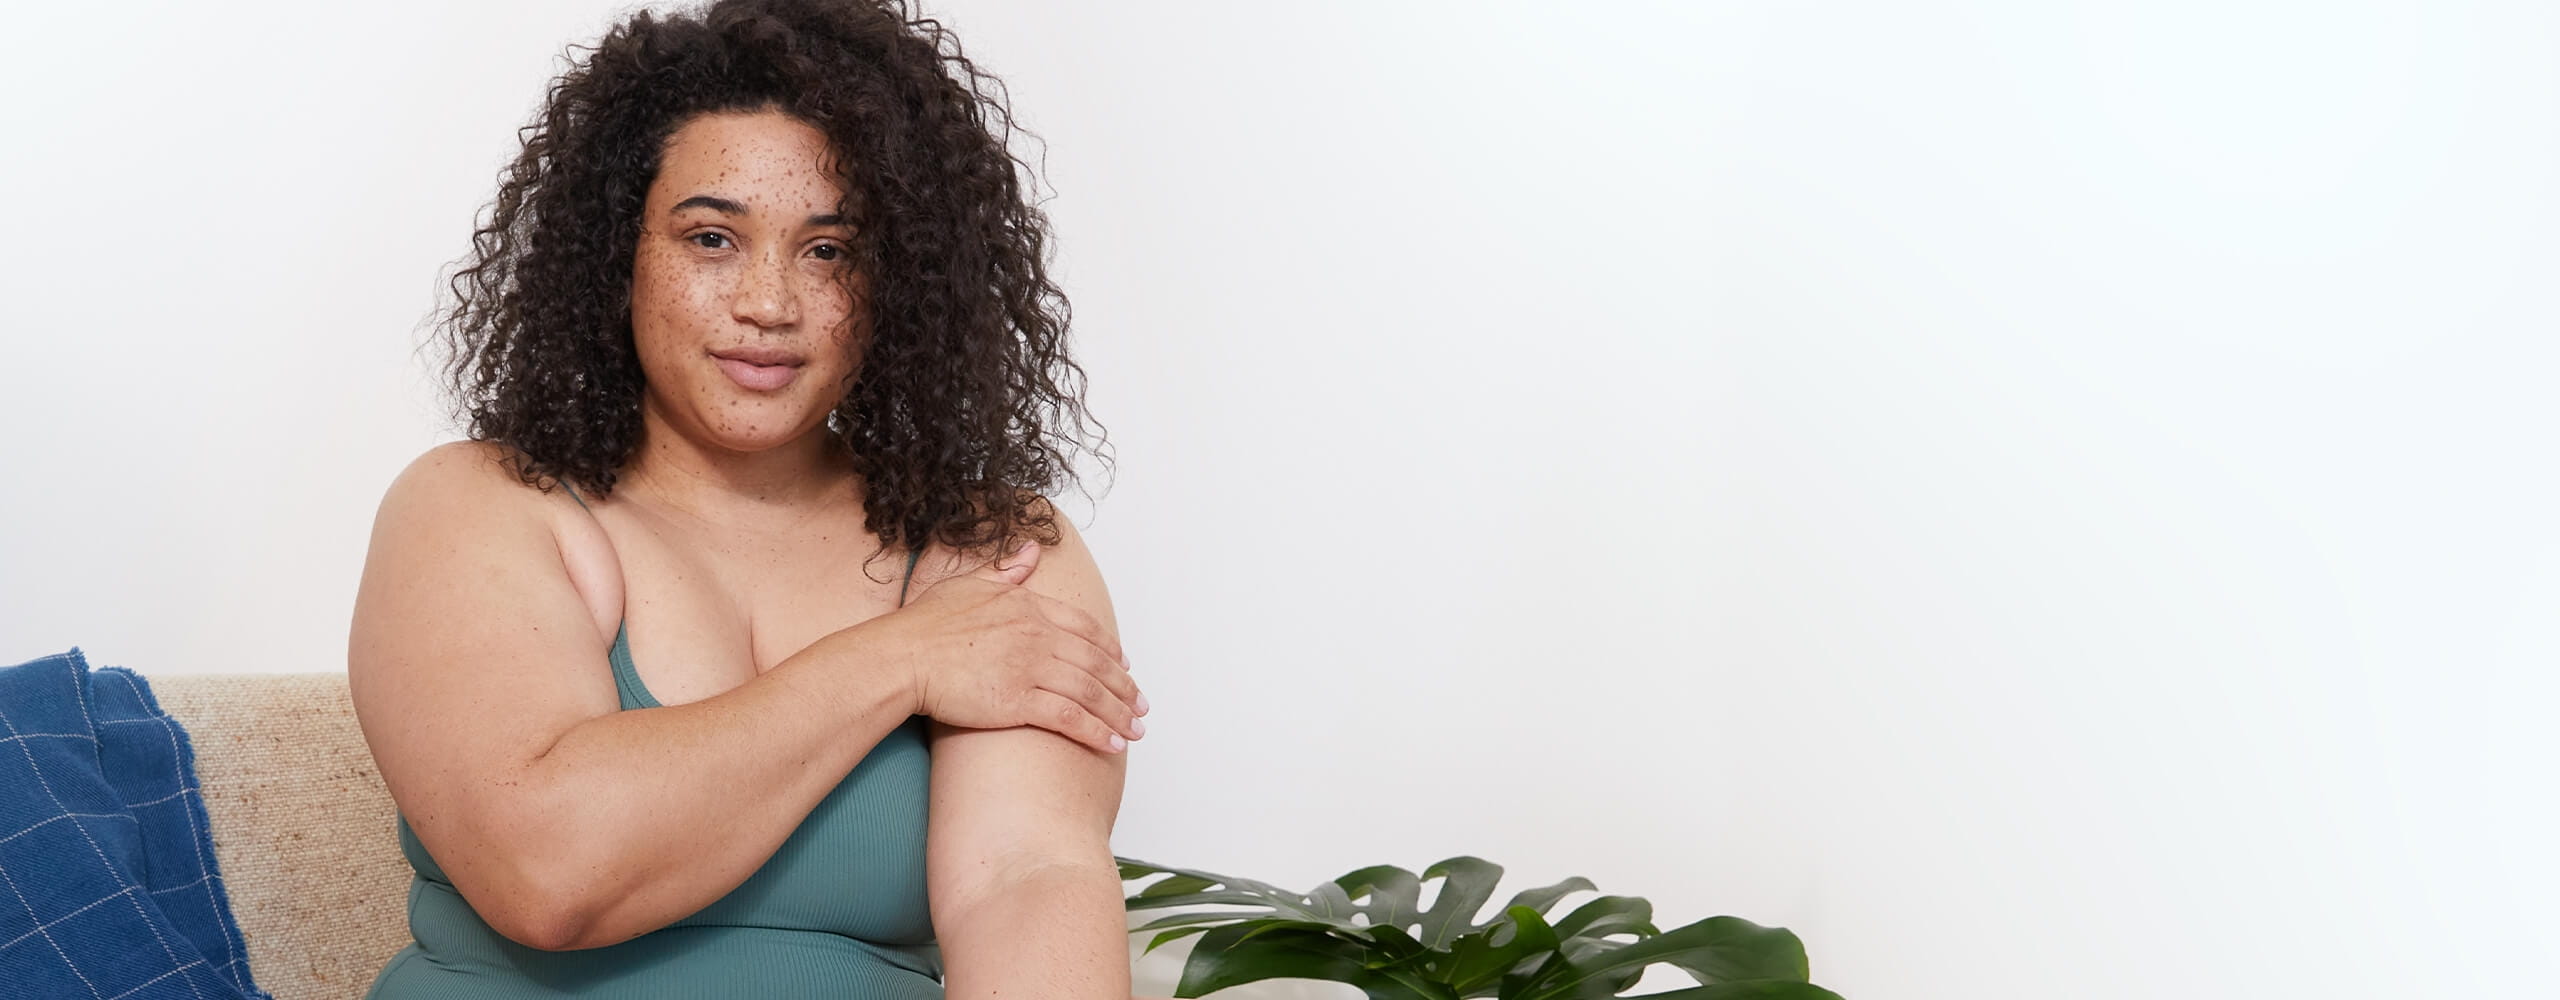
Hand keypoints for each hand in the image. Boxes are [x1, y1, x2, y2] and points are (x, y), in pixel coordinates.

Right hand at [869, 540, 1145, 753]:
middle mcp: (1038, 635)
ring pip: (1090, 692)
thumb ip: (1007, 570)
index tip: (1125, 665)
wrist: (903, 656)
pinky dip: (1095, 731)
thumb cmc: (926, 623)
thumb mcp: (970, 583)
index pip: (1085, 628)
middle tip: (1141, 706)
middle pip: (1096, 662)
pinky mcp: (1019, 701)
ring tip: (1135, 730)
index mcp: (1030, 606)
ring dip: (1118, 713)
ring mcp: (1031, 667)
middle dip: (1124, 687)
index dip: (1110, 649)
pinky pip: (1070, 717)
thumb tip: (1031, 549)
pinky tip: (1111, 744)